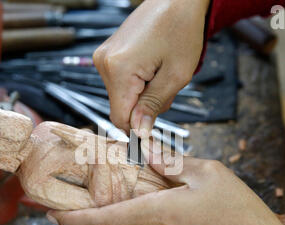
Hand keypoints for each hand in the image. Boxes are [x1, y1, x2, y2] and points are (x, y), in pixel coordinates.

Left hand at [48, 141, 284, 224]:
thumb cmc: (239, 212)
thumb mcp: (208, 173)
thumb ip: (170, 162)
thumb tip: (146, 152)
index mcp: (157, 215)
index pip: (98, 222)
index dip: (70, 219)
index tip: (53, 214)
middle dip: (94, 221)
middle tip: (103, 203)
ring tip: (139, 214)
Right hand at [93, 0, 209, 134]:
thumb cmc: (181, 30)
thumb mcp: (175, 75)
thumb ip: (154, 107)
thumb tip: (139, 134)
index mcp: (118, 69)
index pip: (120, 119)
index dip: (139, 127)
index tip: (158, 122)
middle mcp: (103, 63)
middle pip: (122, 108)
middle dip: (146, 106)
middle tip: (166, 85)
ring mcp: (103, 57)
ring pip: (122, 96)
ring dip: (144, 94)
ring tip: (161, 71)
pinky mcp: (108, 54)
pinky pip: (121, 82)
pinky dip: (139, 83)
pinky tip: (152, 66)